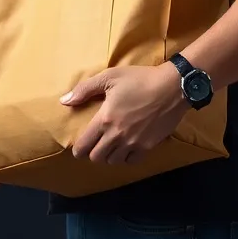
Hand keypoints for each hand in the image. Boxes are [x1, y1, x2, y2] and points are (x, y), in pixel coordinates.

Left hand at [61, 63, 186, 165]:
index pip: (84, 146)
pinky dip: (126, 157)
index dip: (78, 149)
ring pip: (114, 161)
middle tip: (96, 143)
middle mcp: (117, 136)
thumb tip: (65, 101)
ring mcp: (134, 143)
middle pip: (97, 158)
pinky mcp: (148, 146)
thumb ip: (85, 89)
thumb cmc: (139, 79)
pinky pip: (132, 161)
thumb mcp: (110, 76)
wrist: (172, 87)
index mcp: (105, 120)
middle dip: (93, 152)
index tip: (79, 146)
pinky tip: (127, 147)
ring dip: (109, 155)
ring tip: (111, 145)